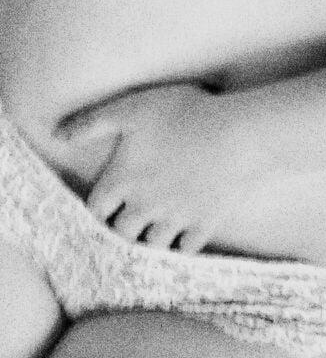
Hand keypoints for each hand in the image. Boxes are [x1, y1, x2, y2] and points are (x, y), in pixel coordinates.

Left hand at [62, 84, 259, 253]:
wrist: (236, 136)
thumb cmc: (183, 115)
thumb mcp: (132, 108)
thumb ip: (92, 122)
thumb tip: (58, 134)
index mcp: (123, 181)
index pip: (96, 209)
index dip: (97, 207)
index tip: (102, 205)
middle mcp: (145, 207)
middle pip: (122, 233)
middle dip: (122, 226)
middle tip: (127, 219)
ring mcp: (175, 220)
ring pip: (152, 245)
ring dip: (149, 239)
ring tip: (152, 230)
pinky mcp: (204, 225)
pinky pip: (186, 250)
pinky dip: (180, 246)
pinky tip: (182, 236)